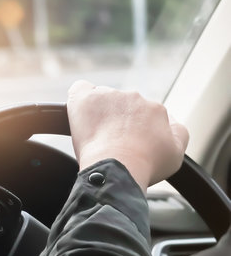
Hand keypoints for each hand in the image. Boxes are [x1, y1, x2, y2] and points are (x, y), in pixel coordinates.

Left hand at [66, 80, 188, 192]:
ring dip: (98, 115)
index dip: (132, 130)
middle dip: (116, 121)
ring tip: (94, 138)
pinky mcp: (86, 98)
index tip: (125, 144)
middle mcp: (135, 97)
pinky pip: (80, 89)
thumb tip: (170, 119)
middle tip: (108, 144)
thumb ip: (177, 131)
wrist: (118, 167)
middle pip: (121, 106)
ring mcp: (109, 96)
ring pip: (101, 100)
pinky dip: (78, 100)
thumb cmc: (145, 165)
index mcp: (156, 110)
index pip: (142, 114)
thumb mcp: (176, 152)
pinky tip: (79, 114)